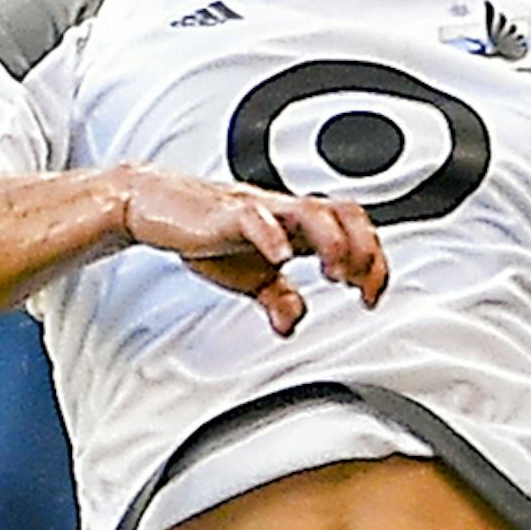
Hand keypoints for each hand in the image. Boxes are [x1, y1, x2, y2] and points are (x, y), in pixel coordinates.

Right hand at [114, 166, 386, 335]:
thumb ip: (277, 298)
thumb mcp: (251, 277)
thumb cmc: (209, 231)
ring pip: (312, 211)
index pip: (354, 232)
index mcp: (298, 226)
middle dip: (364, 249)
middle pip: (345, 212)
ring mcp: (261, 208)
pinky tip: (280, 257)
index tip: (371, 298)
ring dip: (333, 242)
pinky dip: (273, 236)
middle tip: (360, 284)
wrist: (157, 206)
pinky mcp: (229, 211)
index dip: (374, 263)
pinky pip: (257, 217)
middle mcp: (287, 212)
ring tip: (334, 273)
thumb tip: (292, 323)